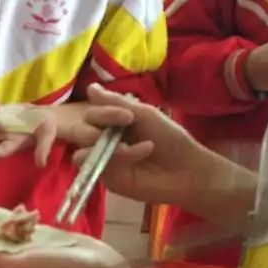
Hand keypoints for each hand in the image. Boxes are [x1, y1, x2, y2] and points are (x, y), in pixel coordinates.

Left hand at [0, 100, 128, 167]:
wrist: (76, 120)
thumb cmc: (88, 124)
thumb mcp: (99, 124)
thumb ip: (107, 122)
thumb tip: (127, 116)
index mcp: (46, 135)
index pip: (42, 142)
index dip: (40, 148)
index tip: (37, 160)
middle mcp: (27, 137)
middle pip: (2, 144)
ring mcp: (18, 130)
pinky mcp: (12, 120)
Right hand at [59, 85, 228, 207]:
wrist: (187, 167)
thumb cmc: (169, 138)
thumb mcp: (143, 114)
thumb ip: (115, 102)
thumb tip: (89, 87)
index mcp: (111, 125)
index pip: (90, 116)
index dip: (102, 113)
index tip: (127, 115)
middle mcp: (103, 143)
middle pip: (81, 134)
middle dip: (99, 129)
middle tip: (126, 125)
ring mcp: (104, 163)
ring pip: (81, 154)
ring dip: (105, 146)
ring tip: (127, 145)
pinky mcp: (110, 181)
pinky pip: (102, 167)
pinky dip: (123, 157)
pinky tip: (144, 152)